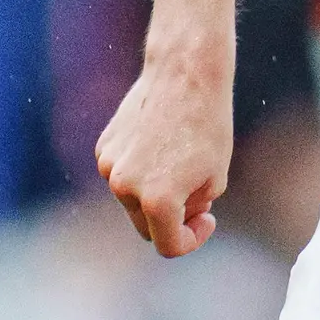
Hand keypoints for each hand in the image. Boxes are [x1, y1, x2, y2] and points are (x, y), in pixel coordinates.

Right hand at [95, 51, 234, 256]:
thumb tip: (170, 216)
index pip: (168, 245)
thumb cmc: (208, 126)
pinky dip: (140, 172)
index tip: (207, 220)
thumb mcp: (216, 179)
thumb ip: (191, 209)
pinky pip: (121, 175)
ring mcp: (109, 166)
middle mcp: (125, 187)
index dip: (191, 239)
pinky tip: (160, 145)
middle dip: (171, 220)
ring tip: (179, 162)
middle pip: (146, 226)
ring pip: (132, 200)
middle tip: (196, 198)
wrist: (185, 74)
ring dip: (154, 194)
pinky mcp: (103, 148)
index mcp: (157, 200)